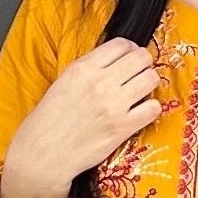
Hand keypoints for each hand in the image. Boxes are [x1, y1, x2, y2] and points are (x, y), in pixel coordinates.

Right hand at [1, 39, 162, 197]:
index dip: (131, 48)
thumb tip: (112, 63)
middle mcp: (100, 82)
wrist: (44, 153)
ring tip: (143, 90)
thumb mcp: (63, 82)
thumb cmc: (48, 121)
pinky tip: (143, 111)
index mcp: (83, 68)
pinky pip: (153, 108)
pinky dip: (152, 107)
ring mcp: (113, 105)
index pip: (121, 44)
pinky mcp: (122, 128)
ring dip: (150, 82)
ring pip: (151, 79)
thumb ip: (88, 70)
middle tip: (141, 71)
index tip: (131, 56)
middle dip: (144, 62)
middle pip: (140, 58)